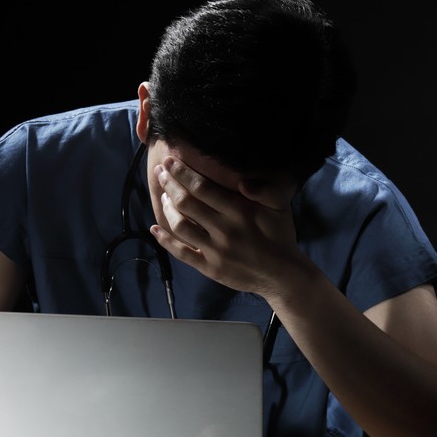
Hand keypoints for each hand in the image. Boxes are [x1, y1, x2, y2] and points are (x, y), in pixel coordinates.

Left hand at [150, 156, 302, 295]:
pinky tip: (154, 229)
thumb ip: (263, 189)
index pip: (202, 187)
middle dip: (169, 184)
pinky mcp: (210, 268)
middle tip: (160, 172)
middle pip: (186, 203)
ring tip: (163, 196)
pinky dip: (165, 241)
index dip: (183, 173)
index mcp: (240, 212)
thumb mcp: (280, 207)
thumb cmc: (280, 235)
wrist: (282, 275)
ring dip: (166, 208)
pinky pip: (182, 253)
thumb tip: (241, 181)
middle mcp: (224, 230)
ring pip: (180, 226)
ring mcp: (215, 251)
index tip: (170, 161)